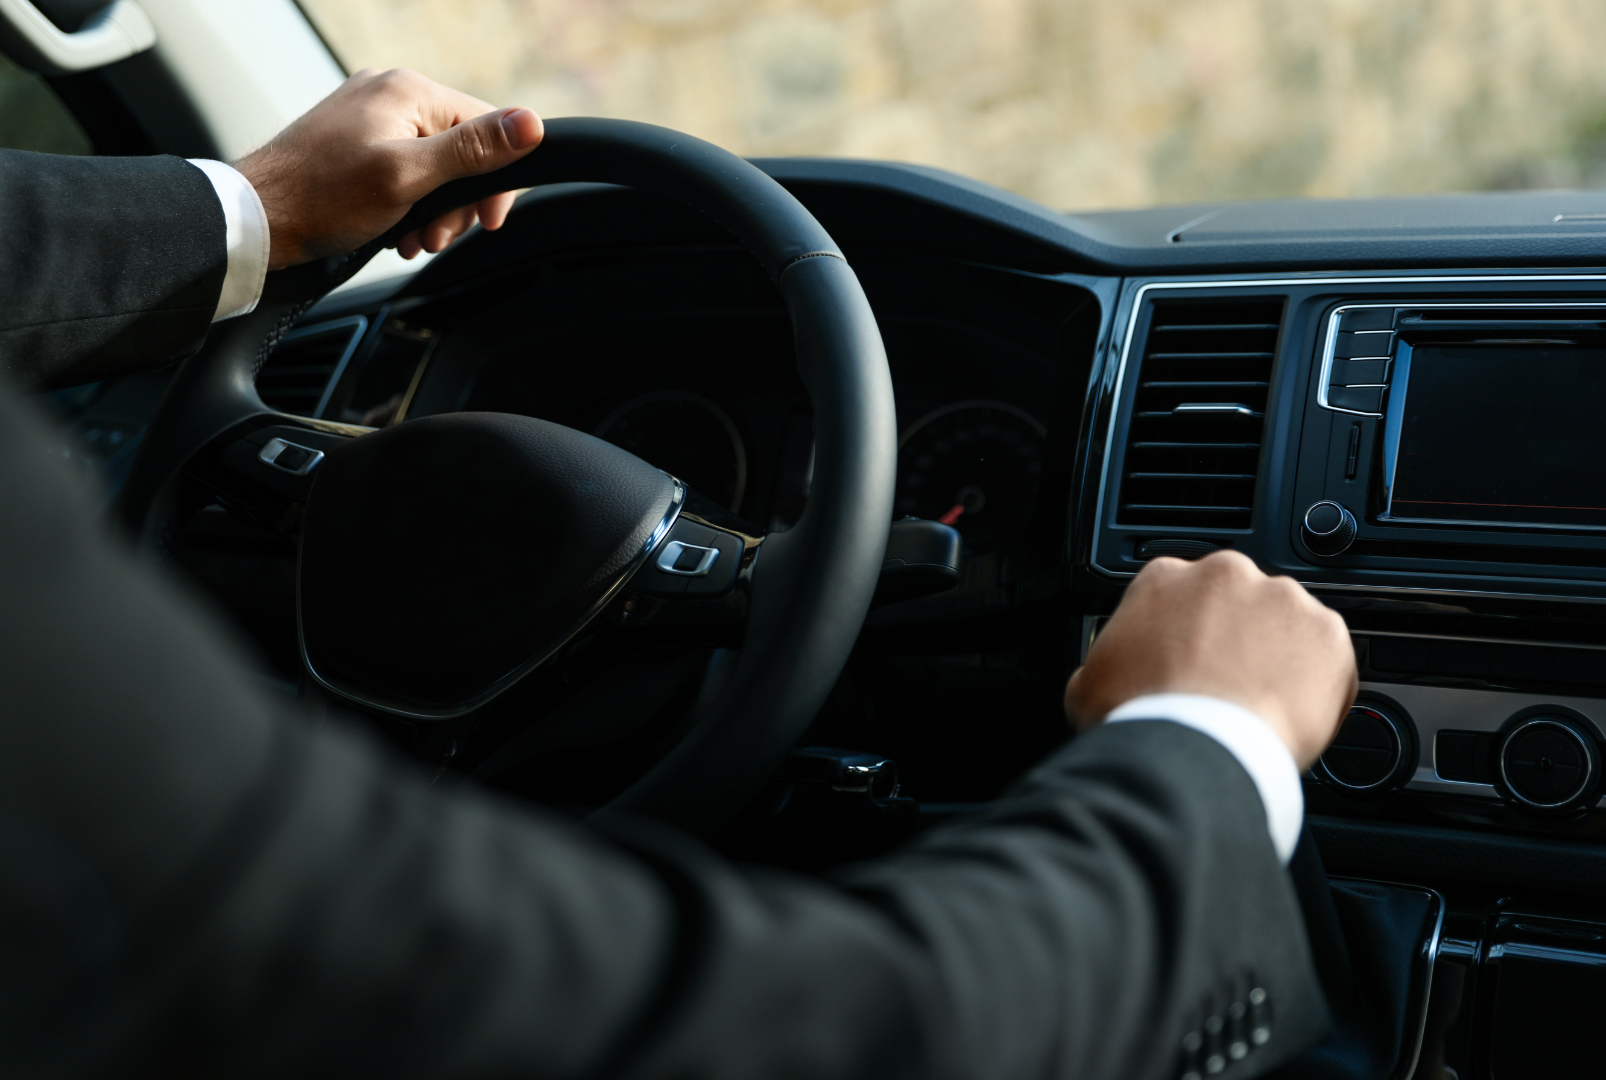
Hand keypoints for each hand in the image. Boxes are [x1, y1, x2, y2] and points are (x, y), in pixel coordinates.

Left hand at [233, 68, 544, 269]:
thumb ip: (472, 150)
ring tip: (410, 237)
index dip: (495, 181)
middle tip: (435, 237)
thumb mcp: (408, 177)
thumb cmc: (322, 198)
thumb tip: (530, 124)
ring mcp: (370, 115)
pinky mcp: (356, 140)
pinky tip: (394, 228)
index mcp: (408, 90)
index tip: (487, 222)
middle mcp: (390, 93)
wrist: (257, 218)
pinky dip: (408, 203)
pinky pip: (404, 168)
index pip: (486, 126)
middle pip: (460, 150)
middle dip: (456, 203)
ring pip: (434, 165)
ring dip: (432, 210)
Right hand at [1063, 550, 1356, 768]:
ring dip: (1278, 656)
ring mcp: (1282, 599)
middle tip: (1226, 685)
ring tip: (1261, 706)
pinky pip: (1328, 657)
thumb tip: (1105, 673)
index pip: (1180, 595)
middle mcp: (1226, 573)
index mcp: (1165, 577)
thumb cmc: (1141, 716)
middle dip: (1237, 637)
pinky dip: (1318, 683)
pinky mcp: (1328, 633)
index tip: (1188, 660)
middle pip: (1237, 602)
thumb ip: (1105, 661)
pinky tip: (1292, 716)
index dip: (1186, 632)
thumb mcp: (1089, 684)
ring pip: (1285, 625)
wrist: (1195, 748)